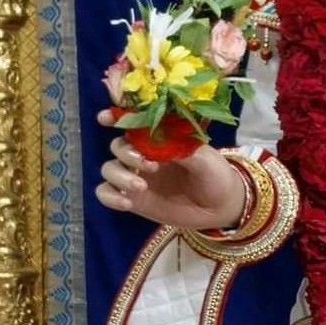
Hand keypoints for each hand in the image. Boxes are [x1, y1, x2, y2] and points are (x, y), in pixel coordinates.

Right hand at [94, 109, 247, 231]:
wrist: (220, 207)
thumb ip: (179, 148)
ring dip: (119, 175)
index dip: (115, 117)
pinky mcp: (133, 199)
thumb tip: (158, 140)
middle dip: (126, 152)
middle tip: (151, 166)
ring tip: (141, 187)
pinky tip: (127, 203)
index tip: (105, 118)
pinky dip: (111, 196)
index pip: (132, 122)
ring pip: (109, 169)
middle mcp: (143, 154)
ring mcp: (135, 176)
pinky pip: (106, 194)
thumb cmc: (214, 174)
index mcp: (159, 136)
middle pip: (117, 146)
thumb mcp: (203, 158)